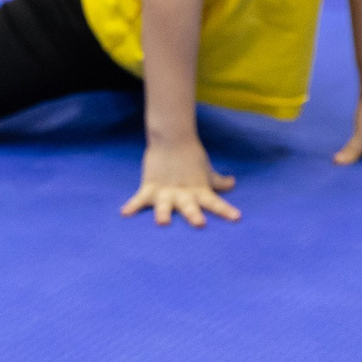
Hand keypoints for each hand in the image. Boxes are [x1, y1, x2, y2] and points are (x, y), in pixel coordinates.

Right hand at [123, 138, 239, 226]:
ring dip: (164, 213)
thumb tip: (232, 183)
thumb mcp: (206, 171)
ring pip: (165, 205)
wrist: (171, 138)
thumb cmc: (191, 157)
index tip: (236, 218)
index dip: (225, 210)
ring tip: (162, 222)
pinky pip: (140, 199)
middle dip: (193, 215)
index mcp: (199, 191)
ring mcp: (166, 192)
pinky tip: (125, 213)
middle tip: (199, 223)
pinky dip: (132, 206)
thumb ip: (218, 181)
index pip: (215, 202)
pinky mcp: (150, 187)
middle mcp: (184, 194)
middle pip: (189, 207)